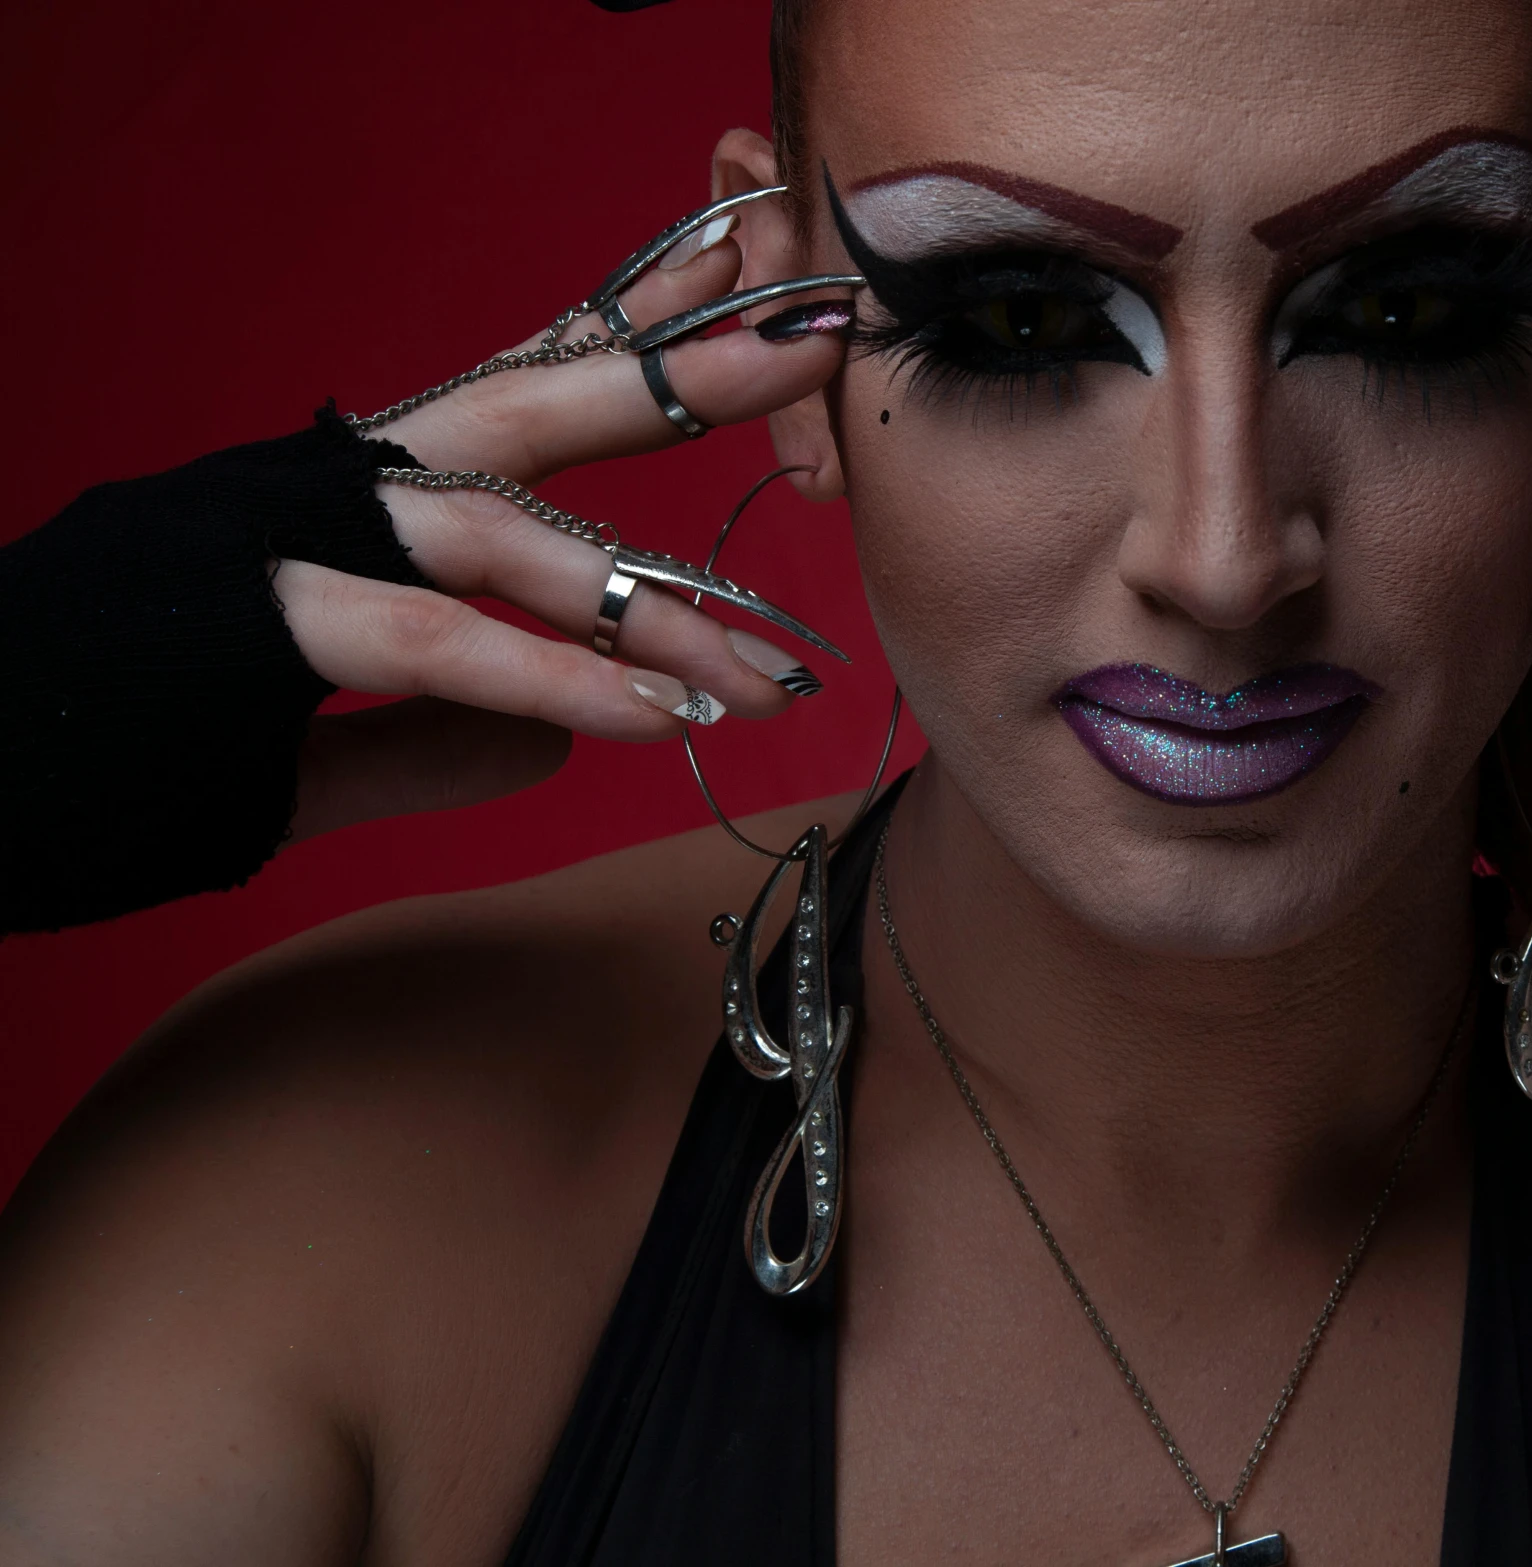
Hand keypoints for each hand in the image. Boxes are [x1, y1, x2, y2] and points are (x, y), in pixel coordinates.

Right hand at [275, 200, 850, 840]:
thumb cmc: (117, 741)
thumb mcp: (306, 741)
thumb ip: (432, 735)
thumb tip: (548, 745)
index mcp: (343, 493)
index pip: (512, 400)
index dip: (631, 344)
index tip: (745, 303)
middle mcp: (323, 482)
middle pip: (531, 400)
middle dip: (680, 366)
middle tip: (813, 338)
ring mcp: (284, 535)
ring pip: (503, 529)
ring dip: (648, 610)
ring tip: (765, 676)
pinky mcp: (252, 617)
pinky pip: (434, 642)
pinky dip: (550, 681)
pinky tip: (651, 718)